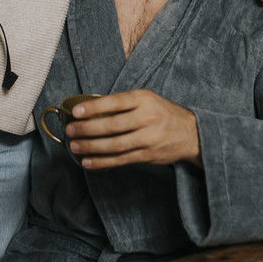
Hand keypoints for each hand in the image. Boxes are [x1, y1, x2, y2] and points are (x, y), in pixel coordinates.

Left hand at [66, 90, 199, 168]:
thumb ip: (124, 104)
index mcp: (144, 99)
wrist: (192, 134)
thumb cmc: (163, 113)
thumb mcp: (147, 100)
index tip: (76, 111)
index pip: (115, 102)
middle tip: (70, 130)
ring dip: (91, 147)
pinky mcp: (147, 155)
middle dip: (87, 129)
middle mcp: (147, 118)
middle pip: (112, 125)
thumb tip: (90, 109)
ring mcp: (148, 139)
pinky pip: (120, 160)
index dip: (93, 107)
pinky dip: (102, 162)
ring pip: (114, 145)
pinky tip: (88, 162)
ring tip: (75, 146)